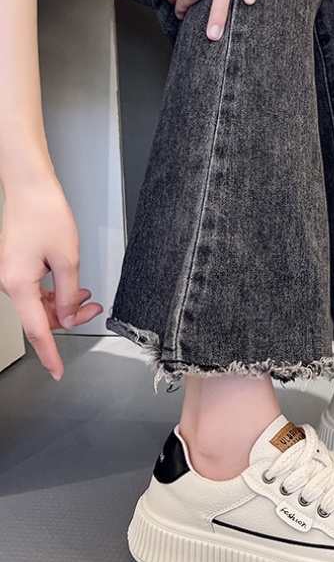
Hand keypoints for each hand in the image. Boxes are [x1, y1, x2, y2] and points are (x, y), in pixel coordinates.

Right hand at [0, 182, 102, 380]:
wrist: (31, 189)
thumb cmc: (45, 214)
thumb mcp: (68, 259)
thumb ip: (69, 295)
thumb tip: (68, 318)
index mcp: (19, 283)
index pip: (37, 330)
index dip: (49, 354)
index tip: (58, 371)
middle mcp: (10, 282)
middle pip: (41, 318)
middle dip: (70, 319)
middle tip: (95, 310)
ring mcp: (12, 276)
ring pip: (41, 306)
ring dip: (67, 306)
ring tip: (91, 297)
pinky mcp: (17, 268)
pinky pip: (38, 292)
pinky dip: (58, 294)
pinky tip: (76, 289)